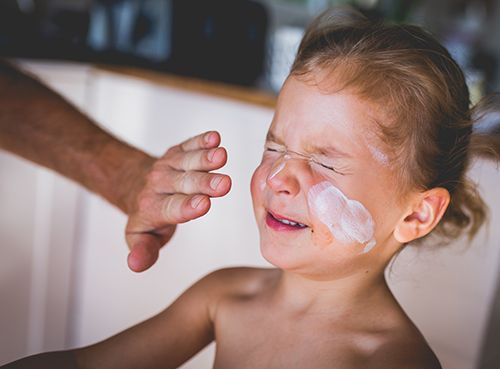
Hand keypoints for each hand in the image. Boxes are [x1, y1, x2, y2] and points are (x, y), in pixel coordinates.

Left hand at [125, 131, 230, 271]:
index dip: (187, 207)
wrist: (135, 183)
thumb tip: (135, 266)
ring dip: (205, 158)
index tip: (204, 205)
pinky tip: (215, 137)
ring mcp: (169, 166)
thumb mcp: (141, 238)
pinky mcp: (178, 151)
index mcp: (153, 208)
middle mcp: (160, 185)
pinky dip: (202, 140)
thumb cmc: (147, 216)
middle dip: (204, 184)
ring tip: (221, 155)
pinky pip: (189, 145)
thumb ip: (143, 251)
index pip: (172, 208)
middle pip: (184, 184)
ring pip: (188, 161)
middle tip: (224, 184)